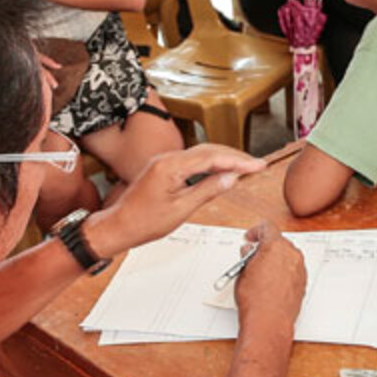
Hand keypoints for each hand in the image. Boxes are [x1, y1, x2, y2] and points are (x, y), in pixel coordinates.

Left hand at [86, 144, 267, 259]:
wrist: (119, 226)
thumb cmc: (144, 221)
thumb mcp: (182, 209)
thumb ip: (208, 190)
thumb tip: (231, 178)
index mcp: (171, 166)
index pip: (213, 157)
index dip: (238, 161)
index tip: (257, 165)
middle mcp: (167, 158)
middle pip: (208, 150)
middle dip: (234, 157)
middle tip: (256, 165)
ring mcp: (164, 161)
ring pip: (201, 153)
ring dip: (224, 159)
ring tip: (244, 167)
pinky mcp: (163, 167)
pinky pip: (191, 160)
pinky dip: (210, 163)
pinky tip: (220, 170)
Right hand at [232, 221, 306, 334]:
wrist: (269, 321)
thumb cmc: (255, 299)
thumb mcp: (243, 272)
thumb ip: (247, 257)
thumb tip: (248, 251)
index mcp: (275, 246)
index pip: (267, 227)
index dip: (255, 231)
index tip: (250, 238)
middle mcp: (291, 254)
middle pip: (279, 241)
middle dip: (266, 246)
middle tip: (254, 254)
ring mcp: (299, 268)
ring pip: (288, 255)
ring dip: (276, 258)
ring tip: (261, 271)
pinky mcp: (303, 282)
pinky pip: (293, 269)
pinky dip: (284, 270)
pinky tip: (272, 281)